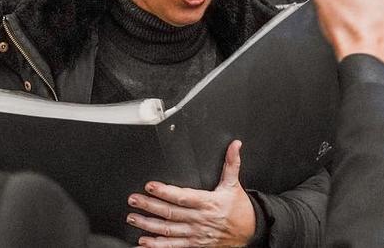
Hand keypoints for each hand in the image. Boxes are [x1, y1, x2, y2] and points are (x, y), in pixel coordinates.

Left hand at [127, 140, 255, 246]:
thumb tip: (235, 145)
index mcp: (207, 203)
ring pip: (168, 230)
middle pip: (170, 213)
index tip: (150, 186)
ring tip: (133, 218)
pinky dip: (158, 245)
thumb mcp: (234, 185)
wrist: (250, 233)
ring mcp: (196, 234)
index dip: (165, 191)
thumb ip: (231, 164)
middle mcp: (199, 219)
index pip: (182, 196)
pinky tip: (145, 242)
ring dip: (149, 225)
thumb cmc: (240, 209)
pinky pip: (174, 246)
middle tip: (134, 200)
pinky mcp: (195, 245)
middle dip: (149, 206)